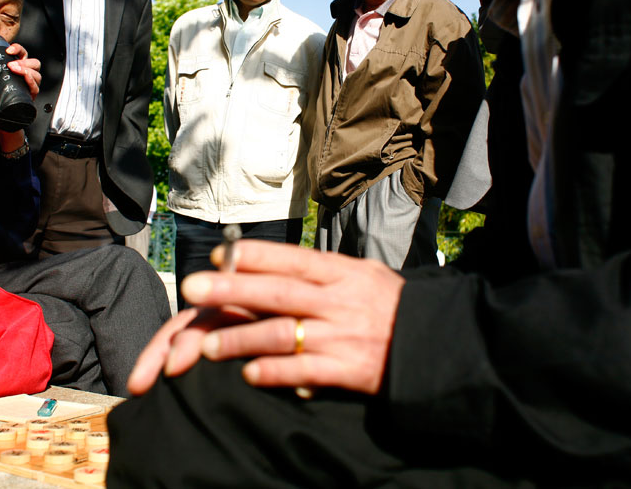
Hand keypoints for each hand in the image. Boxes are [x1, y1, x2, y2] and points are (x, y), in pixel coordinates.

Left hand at [3, 43, 40, 100]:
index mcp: (18, 69)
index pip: (23, 54)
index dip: (18, 49)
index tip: (8, 50)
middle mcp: (26, 77)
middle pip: (35, 63)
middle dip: (24, 61)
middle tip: (11, 64)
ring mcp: (29, 87)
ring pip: (37, 75)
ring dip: (26, 70)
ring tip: (14, 70)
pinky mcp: (30, 98)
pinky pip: (35, 88)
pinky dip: (31, 81)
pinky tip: (25, 78)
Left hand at [126, 240, 404, 395]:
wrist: (437, 344)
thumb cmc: (393, 306)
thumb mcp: (364, 275)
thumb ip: (324, 272)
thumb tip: (277, 265)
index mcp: (342, 273)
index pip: (292, 259)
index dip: (254, 256)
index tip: (219, 254)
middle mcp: (339, 301)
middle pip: (277, 291)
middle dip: (232, 289)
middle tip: (193, 288)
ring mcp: (342, 336)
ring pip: (283, 334)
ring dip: (241, 339)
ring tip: (206, 347)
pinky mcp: (349, 370)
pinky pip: (304, 371)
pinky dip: (275, 373)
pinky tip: (249, 375)